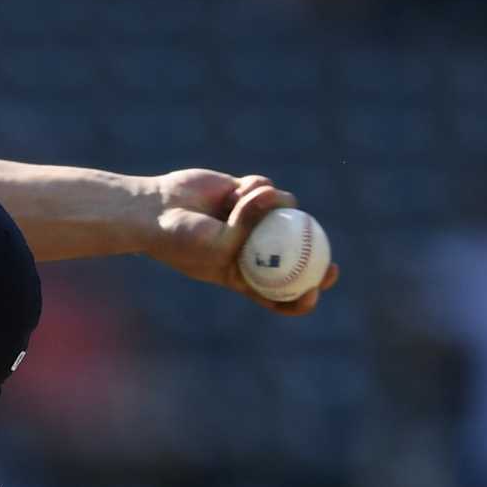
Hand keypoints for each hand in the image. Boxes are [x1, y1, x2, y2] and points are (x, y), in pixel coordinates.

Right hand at [146, 169, 339, 315]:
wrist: (156, 210)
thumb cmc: (181, 238)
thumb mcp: (217, 246)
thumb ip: (249, 231)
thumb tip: (282, 202)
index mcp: (243, 275)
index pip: (278, 296)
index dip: (302, 298)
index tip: (316, 290)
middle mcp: (253, 249)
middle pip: (296, 257)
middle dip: (317, 260)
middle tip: (330, 259)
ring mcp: (253, 221)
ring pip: (284, 211)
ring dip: (271, 204)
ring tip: (242, 201)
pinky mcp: (248, 194)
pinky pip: (267, 188)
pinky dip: (257, 188)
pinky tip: (234, 189)